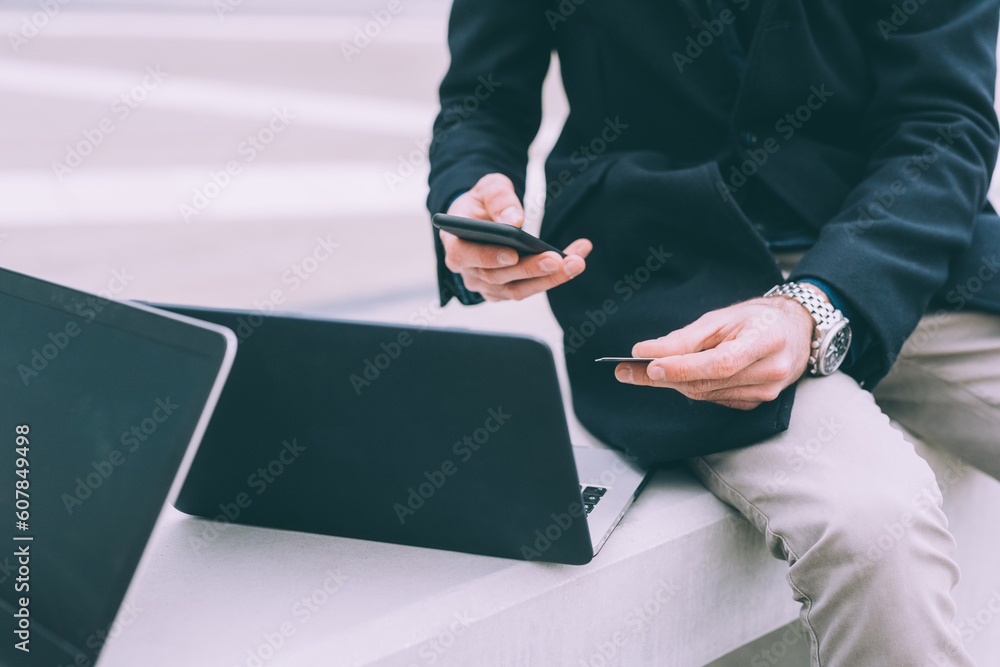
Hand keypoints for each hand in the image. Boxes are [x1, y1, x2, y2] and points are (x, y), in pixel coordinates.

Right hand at [440, 173, 591, 300]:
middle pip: (498, 278)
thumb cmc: (481, 203)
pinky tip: (575, 261)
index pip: (466, 256)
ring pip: (518, 290)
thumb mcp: (487, 188)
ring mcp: (487, 286)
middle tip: (558, 260)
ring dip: (550, 279)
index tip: (513, 254)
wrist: (482, 219)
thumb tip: (514, 219)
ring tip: (577, 262)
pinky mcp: (505, 292)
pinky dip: (554, 278)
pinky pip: (530, 288)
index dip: (489, 257)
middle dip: (531, 269)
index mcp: (456, 245)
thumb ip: (498, 198)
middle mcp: (469, 272)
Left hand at [615, 292, 821, 409]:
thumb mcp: (721, 317)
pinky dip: (693, 387)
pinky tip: (677, 376)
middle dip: (662, 377)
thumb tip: (646, 352)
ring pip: (705, 393)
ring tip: (641, 372)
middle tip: (626, 371)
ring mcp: (766, 392)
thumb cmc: (757, 318)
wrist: (795, 331)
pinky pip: (714, 399)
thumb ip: (685, 337)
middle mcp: (770, 371)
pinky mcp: (757, 402)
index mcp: (765, 341)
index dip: (682, 367)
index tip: (648, 365)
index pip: (719, 362)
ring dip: (672, 383)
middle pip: (706, 382)